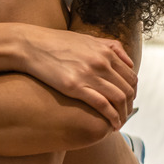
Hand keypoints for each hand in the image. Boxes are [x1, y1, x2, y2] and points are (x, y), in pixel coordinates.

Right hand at [22, 27, 137, 129]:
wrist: (30, 45)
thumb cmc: (55, 42)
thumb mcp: (86, 38)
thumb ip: (110, 46)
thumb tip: (128, 61)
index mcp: (105, 51)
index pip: (131, 76)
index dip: (133, 92)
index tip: (128, 102)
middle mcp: (101, 62)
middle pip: (128, 89)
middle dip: (129, 106)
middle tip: (124, 115)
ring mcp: (89, 74)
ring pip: (119, 98)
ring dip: (123, 114)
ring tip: (119, 123)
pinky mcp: (75, 86)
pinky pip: (103, 105)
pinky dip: (112, 117)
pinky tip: (112, 125)